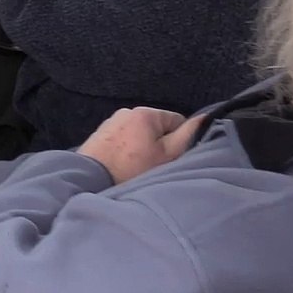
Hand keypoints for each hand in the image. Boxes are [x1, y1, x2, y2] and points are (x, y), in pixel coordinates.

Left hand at [78, 107, 204, 184]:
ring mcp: (110, 123)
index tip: (173, 158)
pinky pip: (123, 142)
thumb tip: (204, 118)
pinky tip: (124, 167)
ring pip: (139, 136)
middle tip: (155, 166)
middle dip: (160, 145)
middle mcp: (126, 112)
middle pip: (156, 128)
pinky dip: (127, 152)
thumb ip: (187, 135)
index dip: (181, 141)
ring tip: (137, 169)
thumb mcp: (167, 155)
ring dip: (143, 149)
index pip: (177, 121)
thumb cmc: (131, 170)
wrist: (89, 181)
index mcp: (145, 113)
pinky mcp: (100, 136)